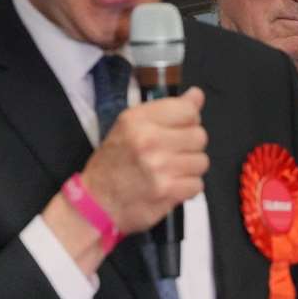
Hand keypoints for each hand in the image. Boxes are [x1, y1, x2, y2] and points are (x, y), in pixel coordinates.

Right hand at [81, 87, 208, 234]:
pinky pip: (197, 184)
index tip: (179, 129)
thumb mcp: (131, 127)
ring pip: (201, 161)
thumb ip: (166, 110)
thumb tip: (197, 95)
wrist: (96, 203)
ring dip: (189, 168)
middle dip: (190, 146)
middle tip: (172, 154)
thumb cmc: (114, 164)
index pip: (188, 110)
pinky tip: (171, 186)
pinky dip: (187, 188)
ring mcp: (159, 167)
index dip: (188, 121)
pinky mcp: (167, 191)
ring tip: (170, 171)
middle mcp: (148, 140)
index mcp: (137, 120)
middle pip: (199, 136)